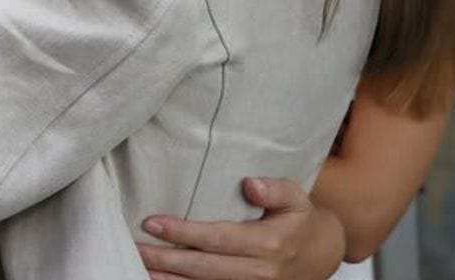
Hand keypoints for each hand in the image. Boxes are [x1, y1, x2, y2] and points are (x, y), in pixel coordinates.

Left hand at [137, 178, 345, 279]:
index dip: (183, 232)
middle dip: (166, 259)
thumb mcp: (297, 199)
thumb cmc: (299, 221)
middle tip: (134, 246)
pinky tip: (159, 279)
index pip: (218, 238)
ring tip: (138, 266)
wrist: (320, 256)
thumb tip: (250, 184)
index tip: (152, 222)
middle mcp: (260, 272)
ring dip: (169, 279)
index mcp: (269, 244)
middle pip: (204, 267)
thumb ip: (276, 189)